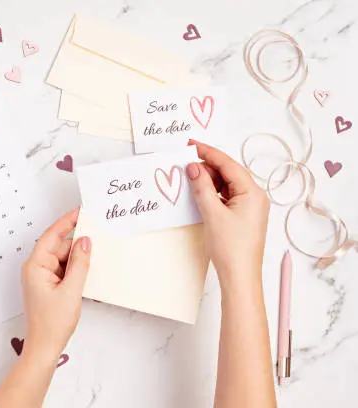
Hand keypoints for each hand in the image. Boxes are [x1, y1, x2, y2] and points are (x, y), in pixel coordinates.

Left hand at [21, 208, 91, 360]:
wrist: (45, 347)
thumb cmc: (52, 323)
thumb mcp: (71, 290)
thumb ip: (80, 263)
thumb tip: (85, 241)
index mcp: (35, 266)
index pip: (51, 236)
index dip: (66, 222)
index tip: (80, 211)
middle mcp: (35, 268)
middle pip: (59, 246)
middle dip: (77, 244)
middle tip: (97, 236)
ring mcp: (41, 276)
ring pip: (62, 257)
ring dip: (77, 259)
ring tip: (94, 258)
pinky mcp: (47, 284)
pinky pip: (63, 269)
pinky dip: (75, 269)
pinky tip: (87, 271)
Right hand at [186, 141, 269, 292]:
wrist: (240, 277)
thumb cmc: (231, 248)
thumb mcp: (212, 214)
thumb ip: (202, 187)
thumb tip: (193, 167)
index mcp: (253, 193)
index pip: (228, 164)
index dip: (208, 152)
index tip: (191, 144)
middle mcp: (255, 197)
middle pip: (229, 172)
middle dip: (207, 166)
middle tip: (185, 162)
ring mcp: (250, 207)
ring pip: (227, 184)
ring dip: (209, 179)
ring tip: (190, 177)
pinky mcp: (243, 216)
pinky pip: (227, 196)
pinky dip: (213, 192)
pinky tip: (200, 192)